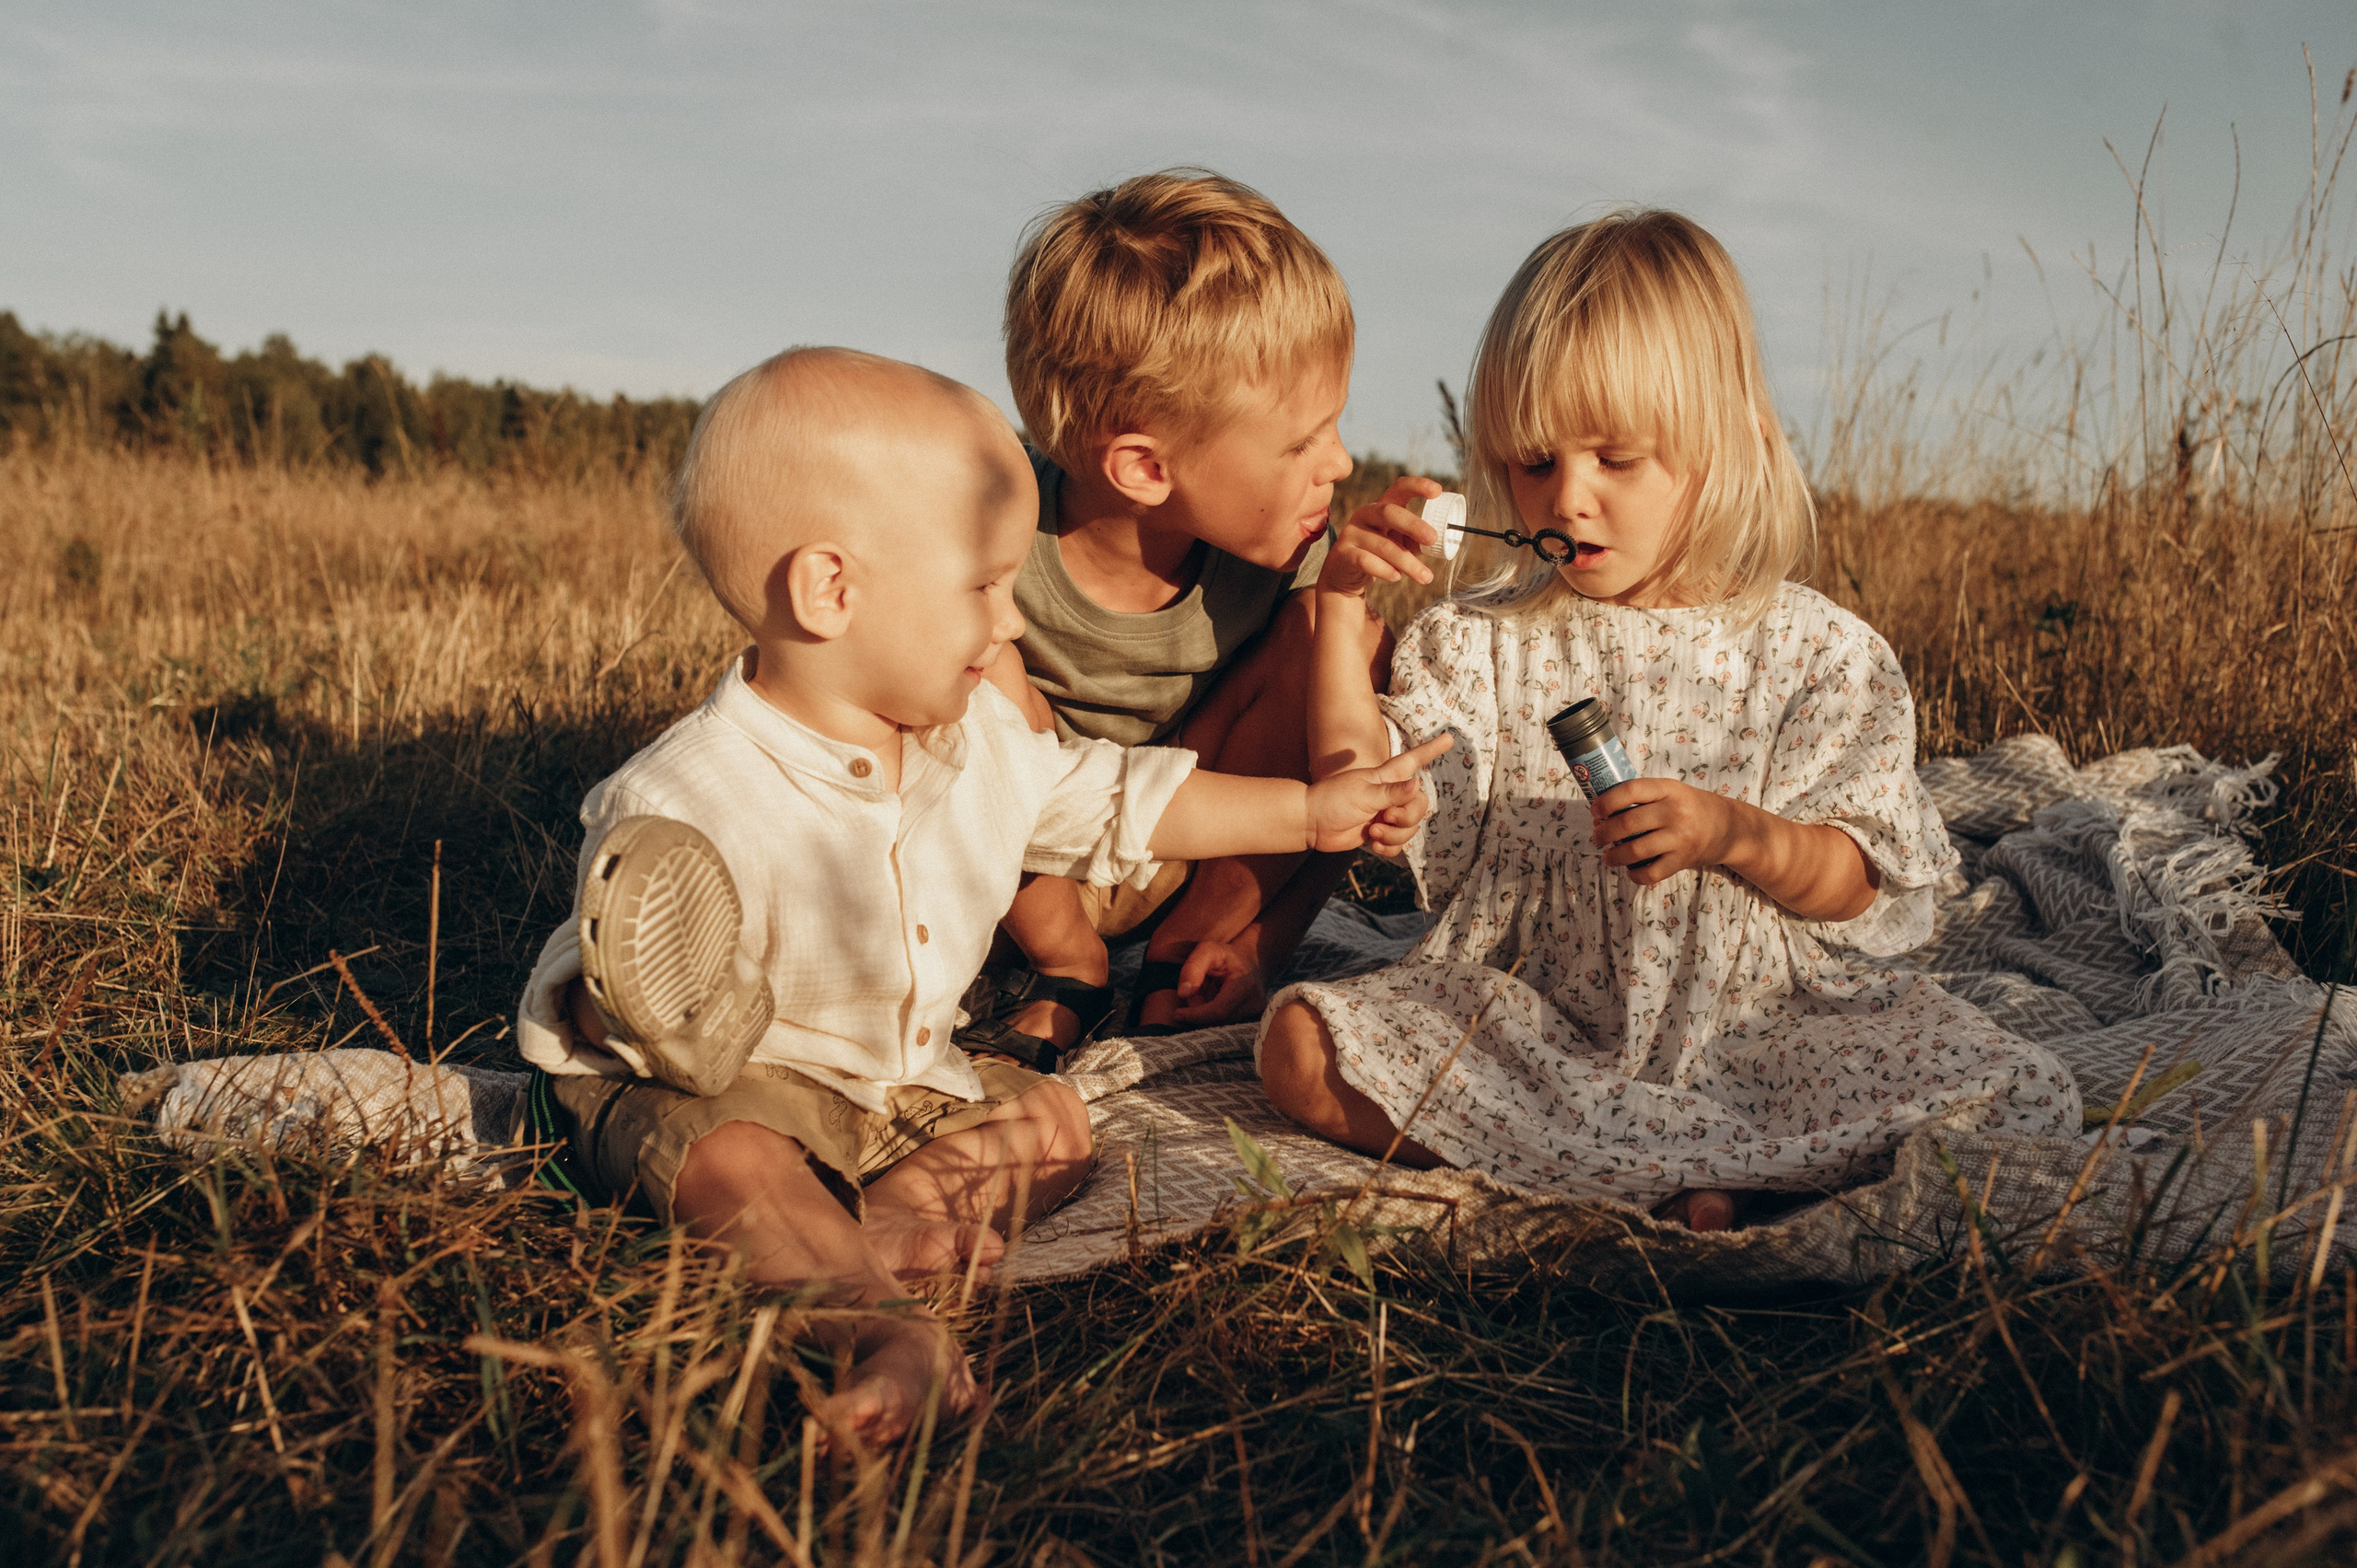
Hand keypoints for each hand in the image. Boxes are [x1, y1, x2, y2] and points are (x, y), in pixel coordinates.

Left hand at [1167, 940, 1268, 1026]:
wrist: (1252, 962)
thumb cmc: (1226, 956)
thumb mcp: (1207, 951)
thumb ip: (1192, 968)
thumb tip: (1183, 994)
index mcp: (1245, 985)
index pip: (1218, 1011)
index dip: (1196, 1015)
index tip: (1177, 1014)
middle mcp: (1254, 1003)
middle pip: (1216, 1020)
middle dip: (1199, 1011)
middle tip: (1195, 993)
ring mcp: (1255, 1014)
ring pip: (1220, 1025)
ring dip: (1206, 1013)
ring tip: (1207, 992)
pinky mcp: (1253, 1020)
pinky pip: (1225, 1025)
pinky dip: (1214, 1016)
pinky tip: (1215, 1000)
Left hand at [1304, 734, 1453, 851]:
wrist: (1311, 823)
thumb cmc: (1333, 800)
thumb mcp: (1363, 794)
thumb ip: (1392, 792)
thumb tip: (1418, 784)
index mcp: (1387, 777)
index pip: (1414, 760)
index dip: (1431, 750)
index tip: (1450, 739)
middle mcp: (1390, 795)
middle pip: (1420, 806)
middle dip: (1406, 817)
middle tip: (1384, 818)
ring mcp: (1386, 815)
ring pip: (1410, 828)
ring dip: (1394, 835)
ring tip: (1371, 831)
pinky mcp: (1379, 833)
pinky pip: (1399, 845)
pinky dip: (1389, 848)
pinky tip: (1373, 845)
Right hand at [1316, 475, 1443, 597]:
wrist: (1344, 575)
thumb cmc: (1379, 555)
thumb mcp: (1400, 544)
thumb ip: (1417, 541)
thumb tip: (1442, 542)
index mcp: (1382, 506)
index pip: (1399, 488)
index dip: (1417, 486)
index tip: (1437, 491)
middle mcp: (1365, 514)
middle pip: (1389, 513)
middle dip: (1413, 525)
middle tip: (1433, 539)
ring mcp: (1352, 532)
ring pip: (1383, 545)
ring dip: (1408, 562)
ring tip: (1426, 577)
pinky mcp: (1343, 553)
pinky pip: (1367, 561)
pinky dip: (1385, 570)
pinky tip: (1397, 577)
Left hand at [1590, 777, 1741, 887]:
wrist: (1730, 827)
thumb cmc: (1691, 807)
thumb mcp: (1671, 792)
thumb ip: (1642, 798)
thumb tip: (1601, 815)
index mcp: (1668, 789)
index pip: (1630, 790)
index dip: (1606, 801)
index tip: (1595, 811)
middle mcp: (1674, 811)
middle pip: (1627, 823)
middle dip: (1604, 833)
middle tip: (1597, 837)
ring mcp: (1680, 837)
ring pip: (1634, 850)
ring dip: (1614, 856)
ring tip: (1608, 856)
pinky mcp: (1683, 860)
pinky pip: (1650, 873)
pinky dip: (1635, 875)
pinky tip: (1630, 870)